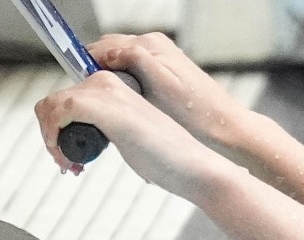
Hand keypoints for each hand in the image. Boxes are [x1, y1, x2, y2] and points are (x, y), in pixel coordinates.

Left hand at [35, 71, 233, 195]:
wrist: (195, 167)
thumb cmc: (171, 158)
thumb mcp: (133, 134)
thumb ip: (111, 127)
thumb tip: (84, 138)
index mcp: (118, 86)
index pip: (68, 97)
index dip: (59, 127)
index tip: (71, 154)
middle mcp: (109, 82)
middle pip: (53, 101)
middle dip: (52, 134)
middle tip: (68, 162)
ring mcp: (105, 91)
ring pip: (50, 107)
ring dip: (51, 139)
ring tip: (69, 164)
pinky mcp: (102, 106)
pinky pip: (57, 113)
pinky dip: (54, 138)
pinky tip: (69, 159)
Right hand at [88, 33, 257, 155]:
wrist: (226, 129)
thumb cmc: (198, 114)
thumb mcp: (161, 87)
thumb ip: (134, 61)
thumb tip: (108, 50)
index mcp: (150, 45)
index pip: (101, 48)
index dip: (84, 69)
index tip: (77, 90)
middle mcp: (153, 46)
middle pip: (105, 55)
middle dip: (92, 75)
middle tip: (85, 101)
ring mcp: (158, 59)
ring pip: (116, 65)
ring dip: (105, 81)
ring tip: (102, 106)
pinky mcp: (162, 73)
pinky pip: (130, 73)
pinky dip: (121, 86)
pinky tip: (122, 106)